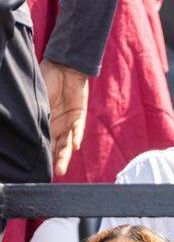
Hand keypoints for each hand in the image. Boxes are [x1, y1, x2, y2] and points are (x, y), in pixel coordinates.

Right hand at [40, 60, 88, 175]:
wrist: (63, 68)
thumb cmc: (46, 82)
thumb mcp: (38, 102)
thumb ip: (36, 116)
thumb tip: (26, 131)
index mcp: (45, 123)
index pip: (43, 142)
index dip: (41, 154)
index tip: (35, 169)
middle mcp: (57, 126)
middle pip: (56, 147)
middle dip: (54, 161)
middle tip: (51, 174)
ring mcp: (68, 122)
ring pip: (67, 142)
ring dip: (64, 155)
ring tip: (60, 168)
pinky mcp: (79, 115)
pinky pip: (78, 128)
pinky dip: (76, 136)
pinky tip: (73, 146)